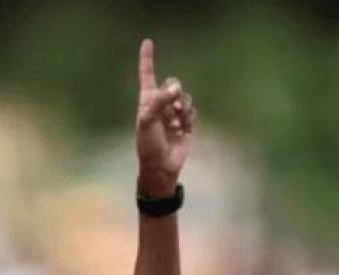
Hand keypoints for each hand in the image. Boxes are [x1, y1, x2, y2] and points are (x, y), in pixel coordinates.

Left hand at [135, 39, 194, 196]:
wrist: (161, 167)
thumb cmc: (148, 145)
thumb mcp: (147, 121)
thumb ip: (159, 101)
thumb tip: (176, 87)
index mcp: (146, 102)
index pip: (147, 75)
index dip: (147, 59)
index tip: (147, 42)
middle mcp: (160, 105)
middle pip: (172, 83)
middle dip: (174, 92)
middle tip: (172, 104)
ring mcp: (173, 114)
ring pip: (184, 97)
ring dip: (182, 107)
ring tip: (176, 122)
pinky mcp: (185, 124)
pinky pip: (192, 111)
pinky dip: (189, 118)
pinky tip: (182, 129)